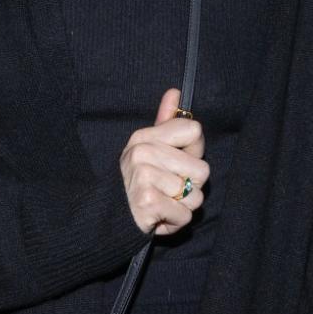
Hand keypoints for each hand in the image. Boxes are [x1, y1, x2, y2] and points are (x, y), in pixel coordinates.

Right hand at [119, 88, 209, 235]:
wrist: (110, 216)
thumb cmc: (139, 181)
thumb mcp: (149, 148)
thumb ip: (166, 121)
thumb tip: (176, 91)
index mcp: (145, 136)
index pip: (194, 130)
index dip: (194, 151)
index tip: (178, 161)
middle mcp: (143, 151)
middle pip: (202, 169)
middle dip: (190, 186)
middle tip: (167, 188)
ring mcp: (144, 175)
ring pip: (196, 196)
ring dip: (183, 206)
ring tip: (163, 202)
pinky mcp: (148, 201)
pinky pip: (185, 215)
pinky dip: (176, 222)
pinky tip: (159, 215)